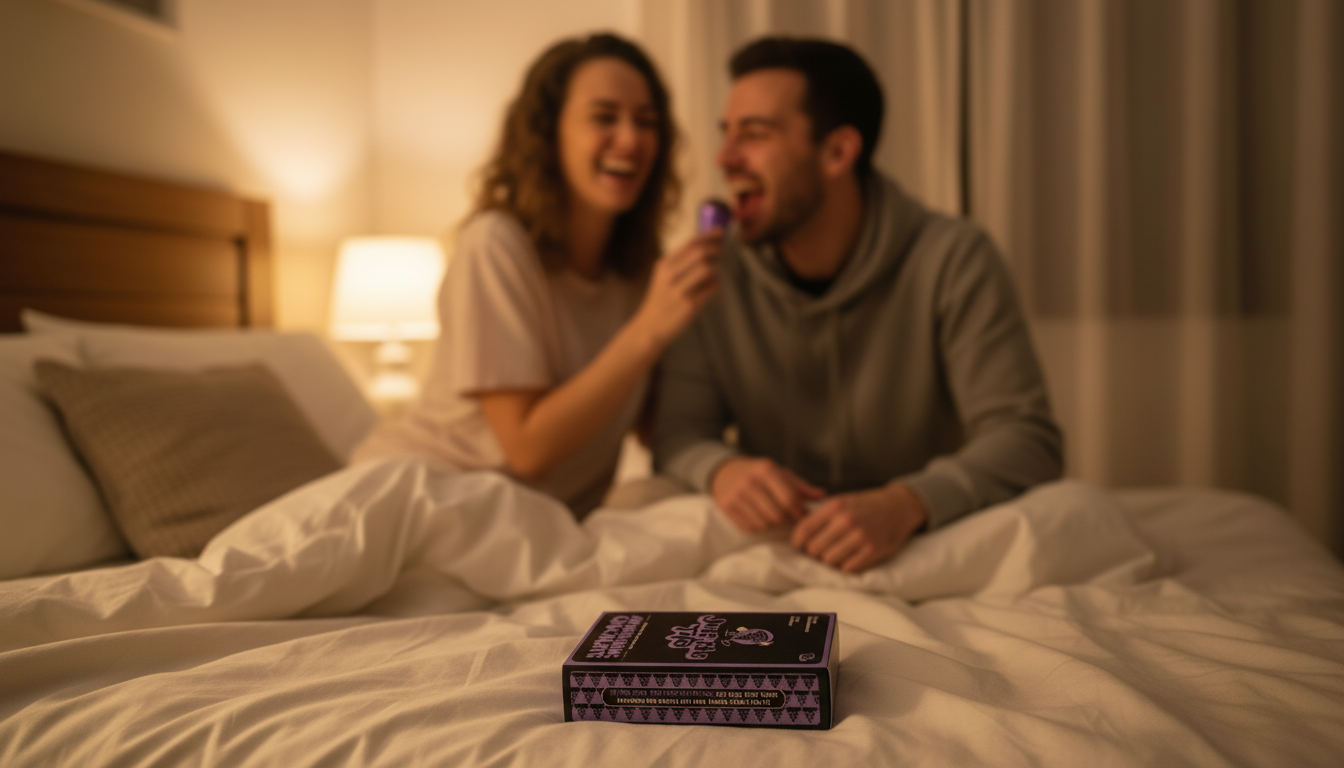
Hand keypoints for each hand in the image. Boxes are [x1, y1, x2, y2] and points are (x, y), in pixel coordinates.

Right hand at [630, 231, 721, 349]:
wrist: (649, 327)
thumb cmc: (661, 300)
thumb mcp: (664, 277)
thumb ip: (681, 263)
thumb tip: (708, 246)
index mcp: (664, 265)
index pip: (690, 243)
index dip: (708, 236)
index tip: (720, 232)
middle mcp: (669, 275)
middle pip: (700, 253)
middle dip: (716, 250)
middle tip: (721, 252)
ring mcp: (679, 291)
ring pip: (707, 269)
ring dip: (716, 269)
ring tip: (714, 274)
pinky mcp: (689, 305)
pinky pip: (711, 288)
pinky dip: (716, 284)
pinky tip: (712, 287)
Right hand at [711, 457, 824, 532]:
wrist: (726, 472)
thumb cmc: (760, 473)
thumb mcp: (780, 473)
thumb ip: (801, 486)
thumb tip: (822, 496)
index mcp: (766, 470)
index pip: (789, 499)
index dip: (799, 511)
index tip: (803, 514)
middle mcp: (750, 482)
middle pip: (777, 514)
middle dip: (787, 520)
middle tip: (790, 518)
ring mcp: (736, 495)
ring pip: (764, 523)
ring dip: (774, 525)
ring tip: (776, 517)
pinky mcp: (726, 507)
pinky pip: (750, 527)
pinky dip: (759, 527)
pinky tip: (761, 518)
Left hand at [791, 483, 926, 572]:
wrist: (900, 506)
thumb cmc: (866, 505)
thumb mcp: (843, 500)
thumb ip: (821, 514)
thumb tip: (796, 532)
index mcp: (836, 506)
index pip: (804, 530)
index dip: (797, 542)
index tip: (800, 546)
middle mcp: (847, 520)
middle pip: (814, 549)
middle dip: (815, 552)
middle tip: (821, 550)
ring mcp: (861, 536)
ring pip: (829, 561)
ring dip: (830, 561)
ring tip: (836, 554)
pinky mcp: (874, 550)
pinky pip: (848, 568)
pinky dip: (845, 566)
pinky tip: (849, 558)